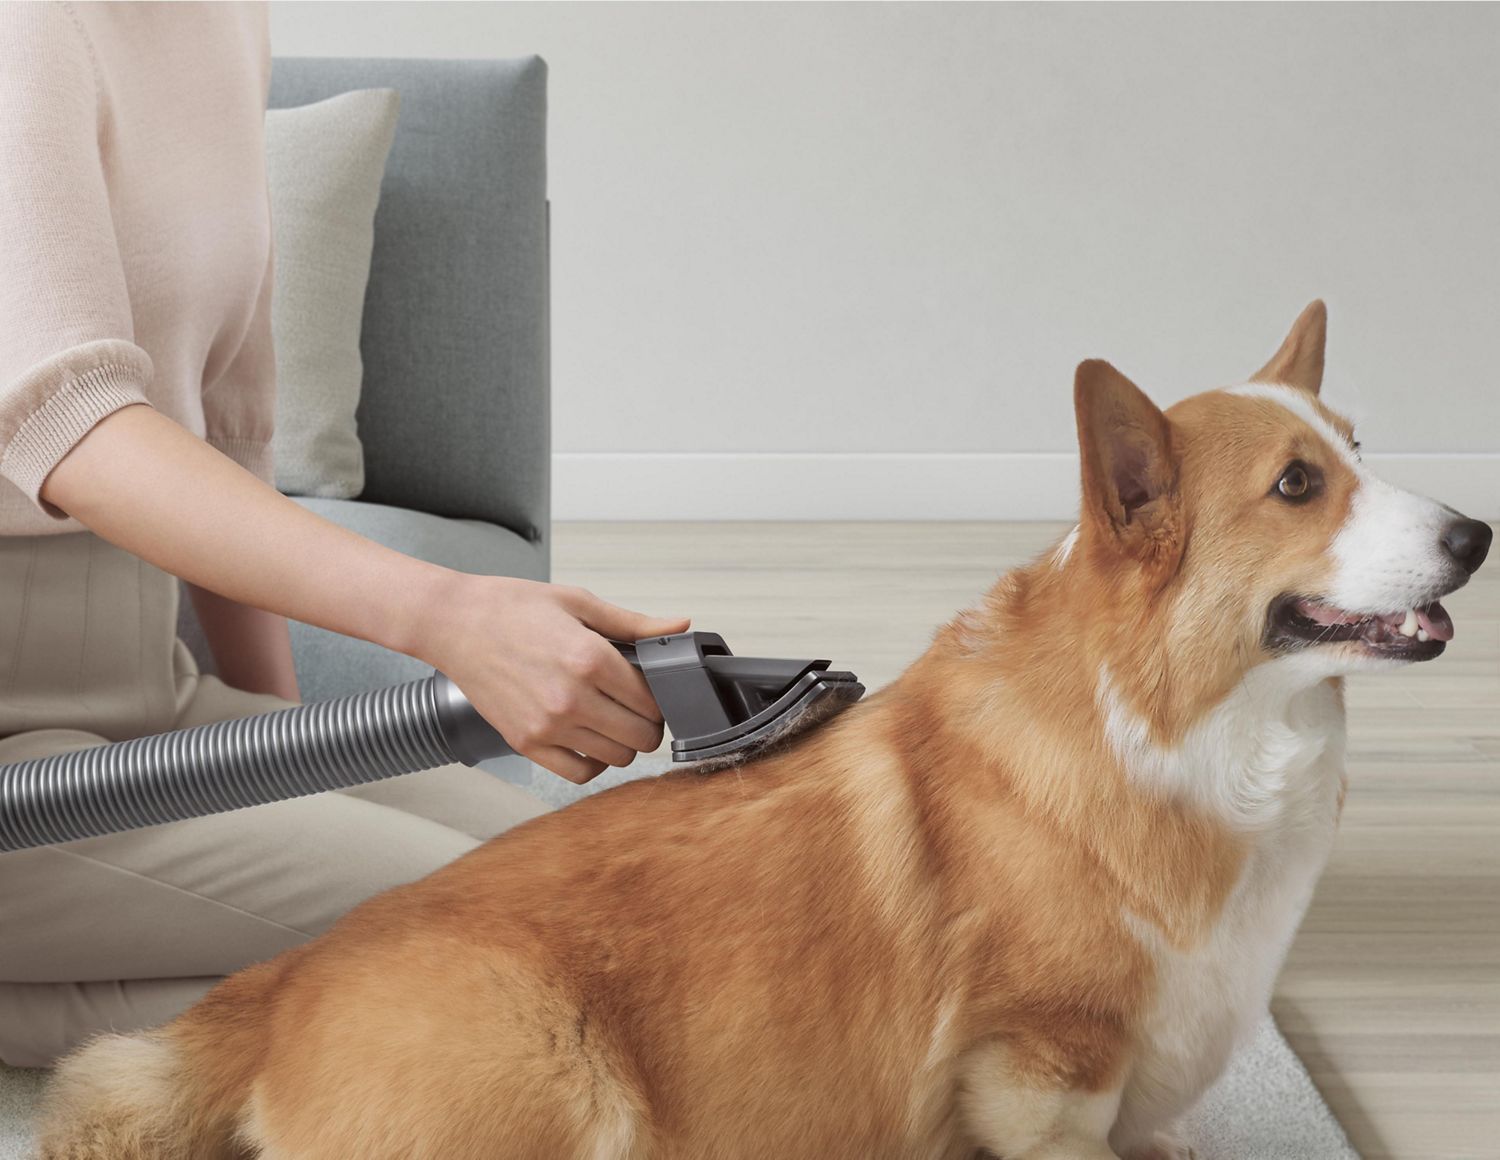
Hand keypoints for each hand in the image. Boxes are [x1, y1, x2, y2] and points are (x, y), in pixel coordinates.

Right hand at [421, 575, 689, 782]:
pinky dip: (592, 762)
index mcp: (590, 659)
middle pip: (640, 736)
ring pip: (616, 757)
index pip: (651, 700)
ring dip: (623, 743)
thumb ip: (633, 623)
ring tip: (611, 719)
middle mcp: (571, 698)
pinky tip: (589, 739)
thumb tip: (679, 626)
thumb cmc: (512, 608)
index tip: (652, 690)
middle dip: (648, 723)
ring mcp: (548, 726)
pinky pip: (578, 773)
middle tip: (636, 707)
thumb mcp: (579, 603)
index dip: (660, 697)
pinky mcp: (526, 743)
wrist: (453, 623)